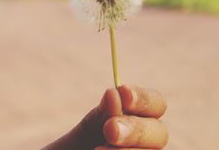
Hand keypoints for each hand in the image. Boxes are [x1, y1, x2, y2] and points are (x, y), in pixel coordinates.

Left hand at [42, 85, 167, 149]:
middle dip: (136, 128)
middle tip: (110, 129)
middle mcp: (148, 141)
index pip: (156, 104)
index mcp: (139, 119)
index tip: (123, 92)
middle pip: (160, 132)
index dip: (143, 98)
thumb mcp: (86, 129)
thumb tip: (115, 94)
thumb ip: (102, 115)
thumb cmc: (76, 147)